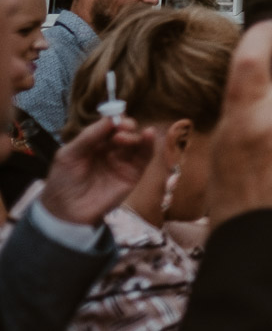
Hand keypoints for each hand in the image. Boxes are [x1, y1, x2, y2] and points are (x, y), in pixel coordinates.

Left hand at [39, 115, 158, 226]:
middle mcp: (111, 150)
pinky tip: (149, 135)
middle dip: (126, 126)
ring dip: (134, 136)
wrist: (66, 212)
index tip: (115, 118)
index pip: (110, 126)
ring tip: (123, 138)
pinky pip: (145, 157)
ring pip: (137, 142)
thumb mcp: (69, 155)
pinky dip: (149, 145)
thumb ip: (89, 136)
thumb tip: (110, 117)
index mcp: (95, 144)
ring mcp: (123, 162)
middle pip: (126, 131)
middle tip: (121, 129)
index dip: (114, 120)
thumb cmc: (63, 182)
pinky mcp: (133, 174)